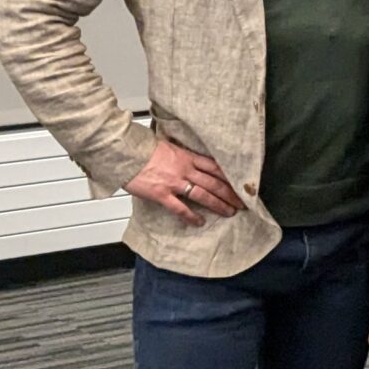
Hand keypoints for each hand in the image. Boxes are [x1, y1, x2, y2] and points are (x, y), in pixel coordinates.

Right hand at [123, 139, 242, 225]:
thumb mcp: (168, 146)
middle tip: (242, 203)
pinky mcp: (162, 194)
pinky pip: (180, 208)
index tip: (240, 183)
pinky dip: (191, 216)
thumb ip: (181, 155)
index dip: (230, 177)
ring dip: (218, 205)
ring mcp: (174, 183)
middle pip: (214, 183)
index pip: (215, 167)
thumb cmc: (142, 148)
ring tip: (229, 212)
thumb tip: (186, 159)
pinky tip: (199, 222)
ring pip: (203, 195)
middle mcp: (185, 170)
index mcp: (187, 157)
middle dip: (230, 194)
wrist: (125, 152)